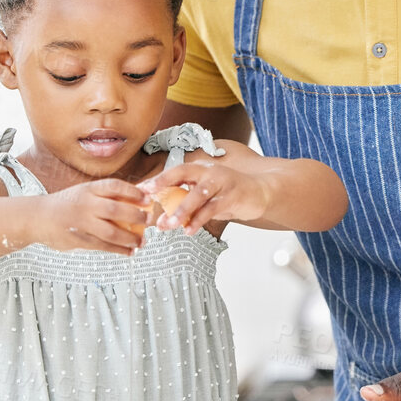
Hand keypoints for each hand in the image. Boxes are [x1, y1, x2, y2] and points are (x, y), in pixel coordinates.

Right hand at [39, 180, 150, 252]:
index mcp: (88, 189)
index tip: (147, 198)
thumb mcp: (84, 192)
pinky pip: (103, 246)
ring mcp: (81, 223)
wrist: (38, 217)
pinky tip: (129, 250)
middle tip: (149, 220)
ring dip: (131, 238)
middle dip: (137, 216)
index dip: (134, 192)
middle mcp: (85, 204)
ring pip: (111, 232)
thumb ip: (106, 195)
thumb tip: (138, 198)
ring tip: (142, 241)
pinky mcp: (78, 240)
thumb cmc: (66, 204)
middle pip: (116, 210)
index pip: (114, 186)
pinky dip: (119, 250)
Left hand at [138, 162, 272, 234]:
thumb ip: (188, 200)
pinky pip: (212, 209)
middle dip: (164, 184)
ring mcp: (222, 182)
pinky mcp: (232, 196)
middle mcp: (209, 171)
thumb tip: (163, 215)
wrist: (261, 191)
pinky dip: (200, 220)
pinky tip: (189, 231)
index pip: (174, 171)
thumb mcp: (207, 193)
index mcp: (200, 169)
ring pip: (197, 195)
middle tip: (147, 197)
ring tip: (167, 225)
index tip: (139, 190)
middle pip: (182, 173)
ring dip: (181, 210)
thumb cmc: (230, 194)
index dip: (156, 180)